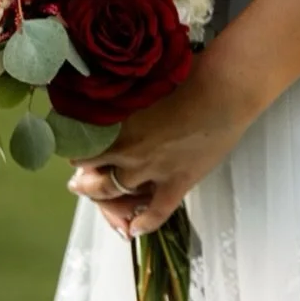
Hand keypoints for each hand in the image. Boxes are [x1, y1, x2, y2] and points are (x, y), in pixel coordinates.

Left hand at [66, 47, 259, 239]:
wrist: (225, 89)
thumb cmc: (188, 72)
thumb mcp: (146, 81)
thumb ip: (125, 97)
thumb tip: (110, 98)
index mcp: (119, 123)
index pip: (83, 145)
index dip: (75, 147)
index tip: (74, 144)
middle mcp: (130, 151)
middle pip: (94, 174)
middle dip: (83, 176)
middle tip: (79, 174)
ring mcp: (153, 171)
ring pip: (116, 194)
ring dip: (102, 196)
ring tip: (98, 194)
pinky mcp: (178, 183)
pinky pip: (156, 213)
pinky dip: (142, 223)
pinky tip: (132, 228)